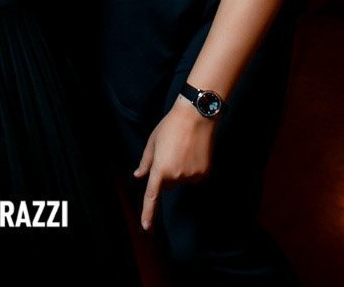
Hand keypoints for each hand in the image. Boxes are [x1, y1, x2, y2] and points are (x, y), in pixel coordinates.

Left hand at [133, 100, 215, 230]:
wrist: (197, 116)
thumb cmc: (170, 126)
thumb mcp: (153, 142)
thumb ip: (145, 162)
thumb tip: (138, 176)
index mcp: (160, 169)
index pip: (152, 196)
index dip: (148, 213)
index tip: (147, 228)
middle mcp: (176, 176)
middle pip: (167, 184)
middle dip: (166, 174)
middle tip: (170, 153)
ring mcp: (192, 176)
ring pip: (181, 180)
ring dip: (180, 170)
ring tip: (183, 149)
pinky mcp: (204, 174)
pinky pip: (195, 178)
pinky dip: (193, 169)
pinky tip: (194, 153)